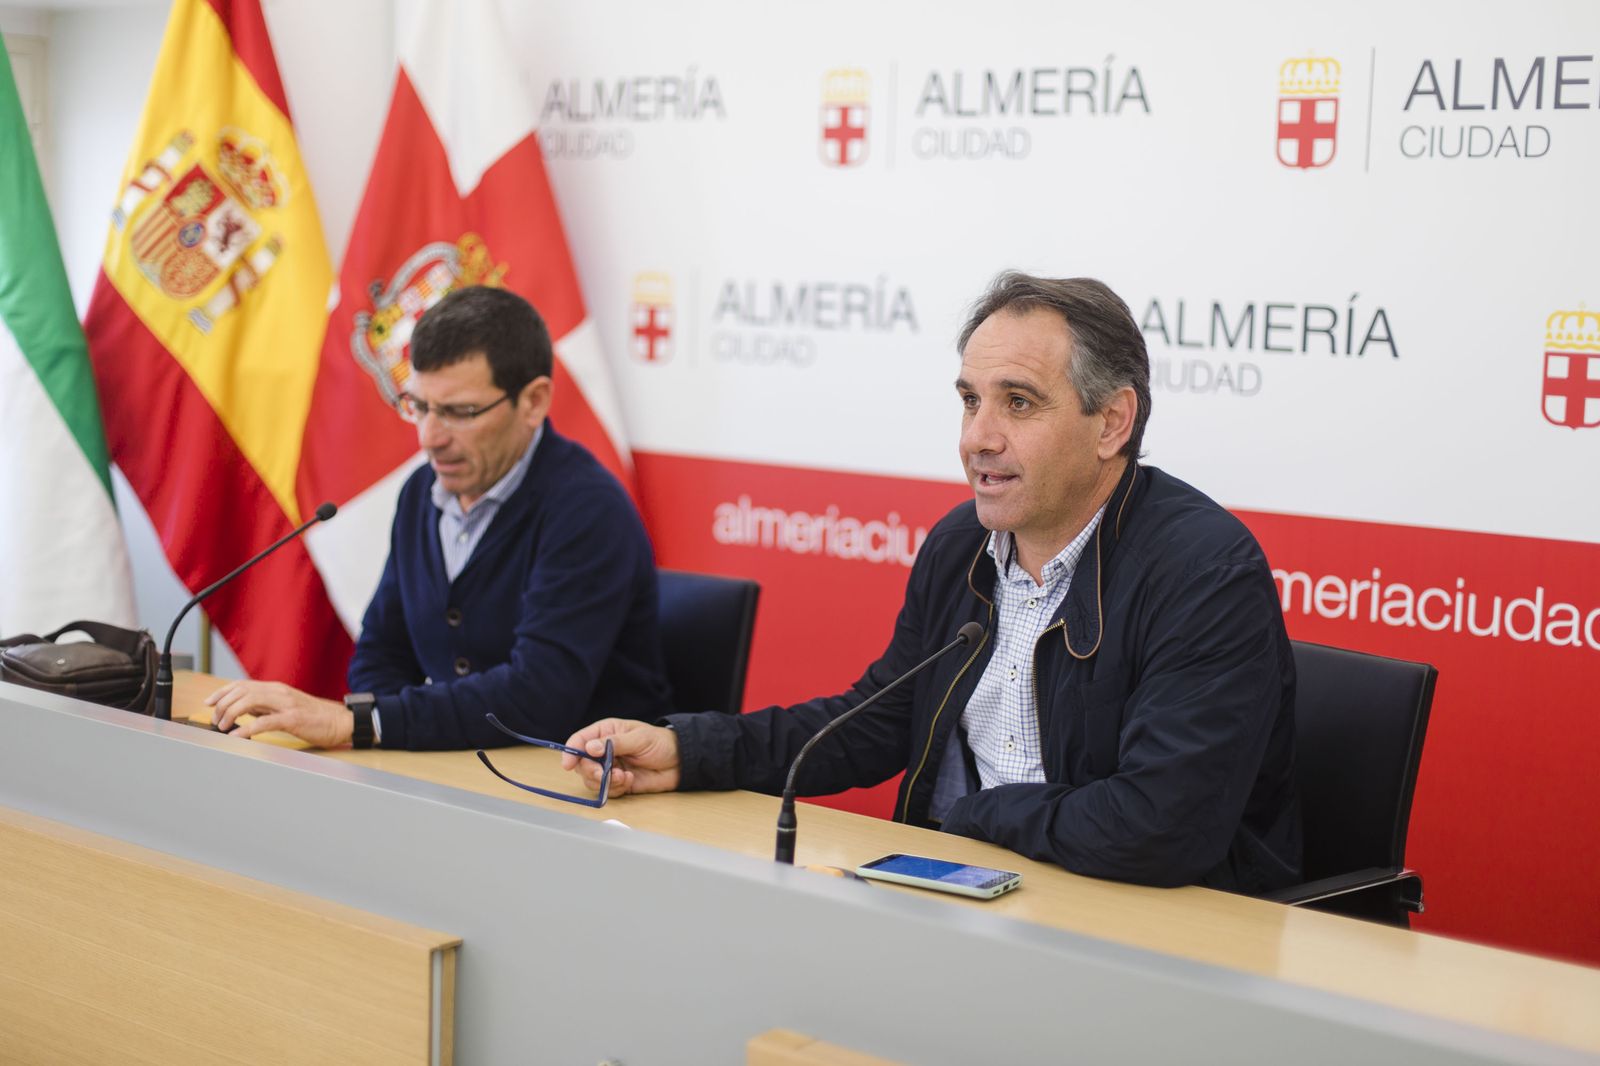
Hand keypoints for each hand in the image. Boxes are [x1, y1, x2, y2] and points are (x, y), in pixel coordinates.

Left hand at [205, 680, 353, 747]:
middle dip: (222, 705)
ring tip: (223, 727)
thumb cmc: (315, 718)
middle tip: (215, 720)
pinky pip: (264, 722)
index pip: (242, 684)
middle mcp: (279, 692)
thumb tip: (243, 712)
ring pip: (248, 701)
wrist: (341, 722)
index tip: (208, 702)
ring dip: (230, 714)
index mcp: (276, 689)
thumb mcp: (286, 707)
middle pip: (241, 691)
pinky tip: (237, 736)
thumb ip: (266, 707)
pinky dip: (246, 728)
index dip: (221, 692)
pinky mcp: (293, 719)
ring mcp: (286, 704)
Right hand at [563, 718, 680, 796]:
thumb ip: (614, 743)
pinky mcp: (618, 783)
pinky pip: (607, 790)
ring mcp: (610, 767)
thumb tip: (590, 747)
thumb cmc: (661, 742)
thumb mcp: (639, 738)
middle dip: (591, 772)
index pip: (579, 740)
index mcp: (605, 732)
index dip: (571, 752)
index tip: (568, 765)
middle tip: (605, 775)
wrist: (680, 762)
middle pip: (582, 764)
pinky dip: (616, 788)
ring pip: (592, 780)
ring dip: (605, 782)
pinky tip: (630, 780)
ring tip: (624, 776)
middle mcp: (603, 750)